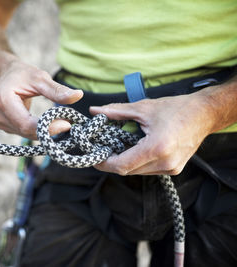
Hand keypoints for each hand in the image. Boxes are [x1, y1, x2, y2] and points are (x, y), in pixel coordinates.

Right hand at [0, 59, 82, 138]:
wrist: (5, 73)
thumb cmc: (22, 74)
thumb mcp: (40, 78)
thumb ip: (57, 90)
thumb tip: (78, 96)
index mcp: (3, 100)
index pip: (27, 123)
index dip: (48, 127)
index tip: (67, 124)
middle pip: (27, 131)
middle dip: (49, 129)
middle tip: (68, 122)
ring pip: (27, 135)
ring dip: (44, 131)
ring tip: (60, 120)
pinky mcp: (4, 127)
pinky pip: (24, 133)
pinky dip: (38, 130)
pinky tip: (48, 122)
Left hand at [89, 92, 214, 175]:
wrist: (204, 114)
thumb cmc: (176, 108)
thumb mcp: (143, 107)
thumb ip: (117, 111)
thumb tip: (95, 110)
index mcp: (157, 148)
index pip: (122, 165)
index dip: (104, 163)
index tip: (94, 155)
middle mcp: (165, 162)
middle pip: (128, 170)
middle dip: (112, 161)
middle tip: (101, 149)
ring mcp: (171, 168)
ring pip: (137, 172)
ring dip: (124, 162)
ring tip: (116, 147)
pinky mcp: (174, 169)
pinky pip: (148, 170)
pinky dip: (137, 162)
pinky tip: (133, 149)